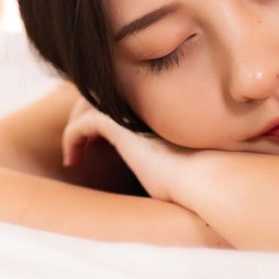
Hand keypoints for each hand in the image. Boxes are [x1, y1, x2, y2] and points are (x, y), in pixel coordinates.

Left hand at [61, 97, 207, 206]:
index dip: (107, 115)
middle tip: (84, 148)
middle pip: (102, 97)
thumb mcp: (184, 165)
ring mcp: (132, 113)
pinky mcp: (119, 126)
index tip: (100, 145)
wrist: (207, 179)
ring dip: (77, 129)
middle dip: (88, 117)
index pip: (122, 99)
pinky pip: (84, 124)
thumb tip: (165, 171)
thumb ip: (171, 158)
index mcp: (160, 109)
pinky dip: (72, 137)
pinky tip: (72, 160)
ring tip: (73, 157)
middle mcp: (145, 106)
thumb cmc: (202, 181)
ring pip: (88, 107)